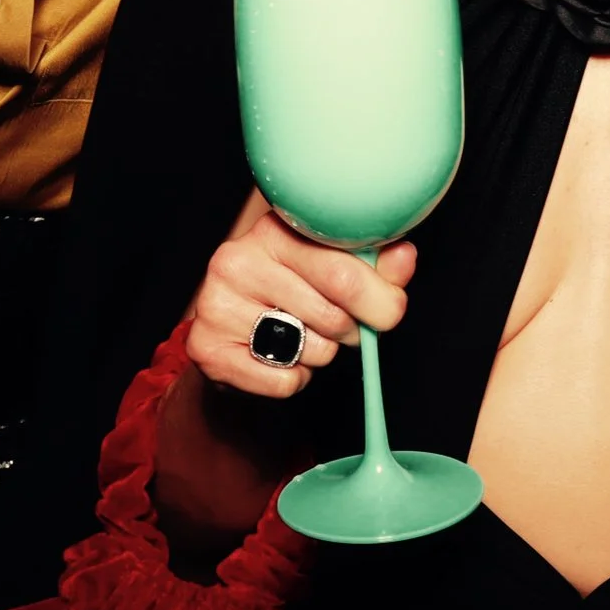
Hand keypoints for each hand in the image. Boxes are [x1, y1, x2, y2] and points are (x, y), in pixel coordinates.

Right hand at [188, 206, 416, 397]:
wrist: (231, 334)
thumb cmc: (295, 294)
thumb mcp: (335, 268)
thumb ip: (375, 265)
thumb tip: (404, 256)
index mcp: (276, 229)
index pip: (343, 271)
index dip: (380, 300)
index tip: (388, 311)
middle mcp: (238, 259)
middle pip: (331, 315)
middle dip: (352, 331)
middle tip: (343, 327)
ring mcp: (216, 303)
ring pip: (310, 350)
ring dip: (321, 355)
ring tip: (302, 336)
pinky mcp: (205, 347)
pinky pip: (283, 381)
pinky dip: (294, 380)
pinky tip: (279, 358)